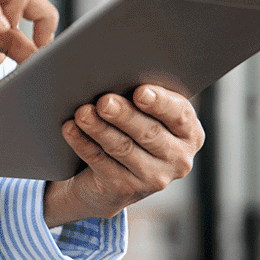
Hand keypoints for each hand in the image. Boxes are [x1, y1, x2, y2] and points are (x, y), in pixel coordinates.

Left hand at [43, 85, 204, 225]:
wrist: (111, 175)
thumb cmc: (129, 125)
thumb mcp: (143, 110)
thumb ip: (141, 92)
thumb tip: (115, 69)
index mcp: (188, 132)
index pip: (179, 115)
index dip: (160, 103)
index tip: (141, 91)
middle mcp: (178, 158)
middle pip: (149, 133)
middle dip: (124, 115)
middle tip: (104, 101)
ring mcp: (154, 178)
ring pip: (123, 148)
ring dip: (100, 129)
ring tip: (82, 113)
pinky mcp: (126, 190)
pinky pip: (102, 163)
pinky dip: (83, 144)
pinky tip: (71, 130)